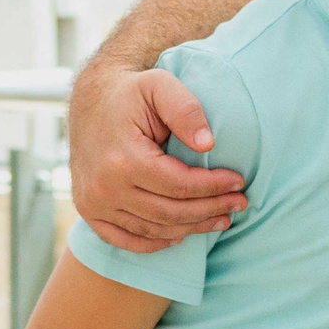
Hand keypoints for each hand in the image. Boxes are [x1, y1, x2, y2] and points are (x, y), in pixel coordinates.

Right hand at [67, 66, 243, 251]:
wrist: (91, 102)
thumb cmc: (131, 93)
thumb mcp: (160, 85)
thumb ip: (186, 110)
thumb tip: (208, 144)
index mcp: (123, 159)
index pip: (180, 185)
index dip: (214, 187)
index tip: (239, 182)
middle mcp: (104, 187)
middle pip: (170, 213)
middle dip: (211, 210)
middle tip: (239, 203)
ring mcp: (93, 203)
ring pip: (153, 230)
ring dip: (191, 228)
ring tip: (221, 219)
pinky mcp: (89, 211)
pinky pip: (125, 240)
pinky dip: (155, 243)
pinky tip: (181, 235)